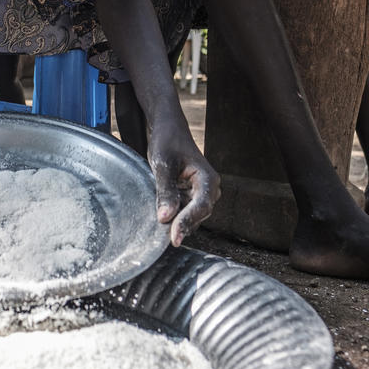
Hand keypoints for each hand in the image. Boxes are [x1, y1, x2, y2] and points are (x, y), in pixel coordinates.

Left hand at [148, 125, 220, 245]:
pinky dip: (173, 216)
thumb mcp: (163, 164)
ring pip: (191, 217)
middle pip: (198, 216)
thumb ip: (165, 191)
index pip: (201, 207)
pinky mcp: (191, 197)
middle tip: (161, 235)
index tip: (173, 238)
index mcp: (208, 179)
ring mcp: (201, 194)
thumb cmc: (167, 142)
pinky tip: (160, 216)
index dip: (187, 223)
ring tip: (158, 226)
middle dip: (181, 225)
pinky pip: (184, 212)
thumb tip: (165, 218)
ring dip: (176, 222)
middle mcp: (210, 189)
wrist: (168, 131)